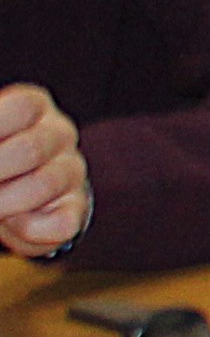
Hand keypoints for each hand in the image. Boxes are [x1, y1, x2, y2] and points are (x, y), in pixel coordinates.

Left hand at [0, 86, 85, 259]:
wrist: (12, 192)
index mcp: (33, 107)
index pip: (23, 107)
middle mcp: (59, 134)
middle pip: (31, 149)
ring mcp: (72, 171)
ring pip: (44, 186)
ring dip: (3, 203)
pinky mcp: (76, 208)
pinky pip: (61, 223)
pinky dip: (27, 230)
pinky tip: (10, 222)